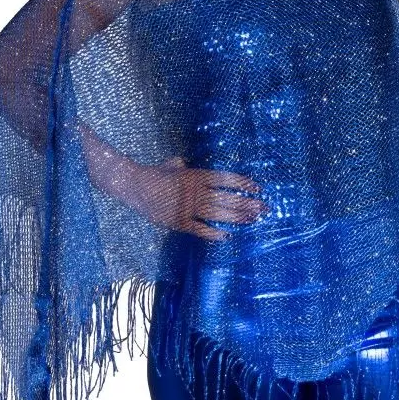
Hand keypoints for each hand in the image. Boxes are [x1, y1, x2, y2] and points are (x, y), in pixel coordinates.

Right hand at [129, 155, 268, 240]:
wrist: (134, 185)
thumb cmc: (155, 174)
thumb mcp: (173, 165)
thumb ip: (185, 165)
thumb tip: (187, 163)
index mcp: (196, 176)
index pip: (226, 179)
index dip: (243, 183)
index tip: (257, 187)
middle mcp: (195, 191)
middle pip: (226, 198)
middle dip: (247, 203)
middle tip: (263, 208)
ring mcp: (187, 207)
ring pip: (217, 213)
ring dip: (237, 217)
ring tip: (252, 219)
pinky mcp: (179, 222)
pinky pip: (200, 229)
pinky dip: (214, 233)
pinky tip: (227, 235)